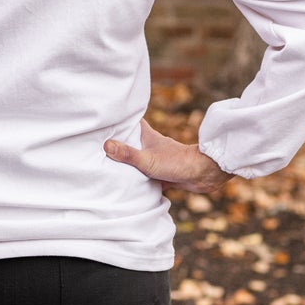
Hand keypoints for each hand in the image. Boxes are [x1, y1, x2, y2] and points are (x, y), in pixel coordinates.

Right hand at [103, 117, 227, 196]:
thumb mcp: (148, 160)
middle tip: (101, 145)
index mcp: (148, 136)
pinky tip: (128, 185)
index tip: (105, 120)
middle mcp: (152, 146)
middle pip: (132, 141)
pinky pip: (147, 175)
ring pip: (139, 159)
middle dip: (119, 143)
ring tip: (109, 166)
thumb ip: (128, 154)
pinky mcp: (163, 173)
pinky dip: (139, 179)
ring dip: (128, 163)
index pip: (132, 122)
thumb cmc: (177, 163)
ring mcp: (158, 159)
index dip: (120, 119)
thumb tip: (106, 145)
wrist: (203, 174)